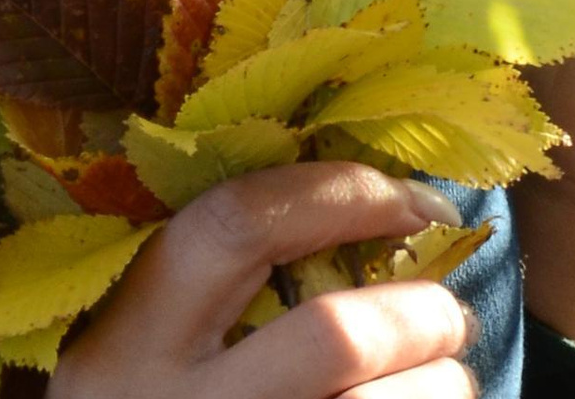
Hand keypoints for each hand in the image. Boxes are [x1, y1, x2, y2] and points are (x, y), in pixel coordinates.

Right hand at [54, 167, 473, 398]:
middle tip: (447, 312)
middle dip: (419, 312)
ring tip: (445, 379)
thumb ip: (193, 299)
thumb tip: (345, 223)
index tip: (412, 201)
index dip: (340, 194)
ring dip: (443, 386)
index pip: (236, 226)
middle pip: (336, 336)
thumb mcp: (127, 356)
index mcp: (131, 342)